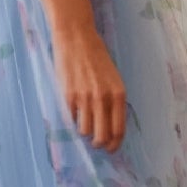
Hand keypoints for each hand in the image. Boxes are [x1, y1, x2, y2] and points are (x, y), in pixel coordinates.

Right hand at [52, 16, 127, 152]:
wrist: (76, 37)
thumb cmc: (96, 56)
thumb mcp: (112, 78)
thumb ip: (113, 99)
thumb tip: (109, 125)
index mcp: (118, 94)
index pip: (119, 129)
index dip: (114, 144)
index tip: (110, 149)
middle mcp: (103, 98)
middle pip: (102, 136)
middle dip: (99, 143)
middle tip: (96, 143)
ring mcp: (84, 98)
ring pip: (85, 131)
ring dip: (85, 131)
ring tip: (84, 122)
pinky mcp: (68, 95)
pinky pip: (71, 119)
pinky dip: (73, 120)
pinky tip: (74, 113)